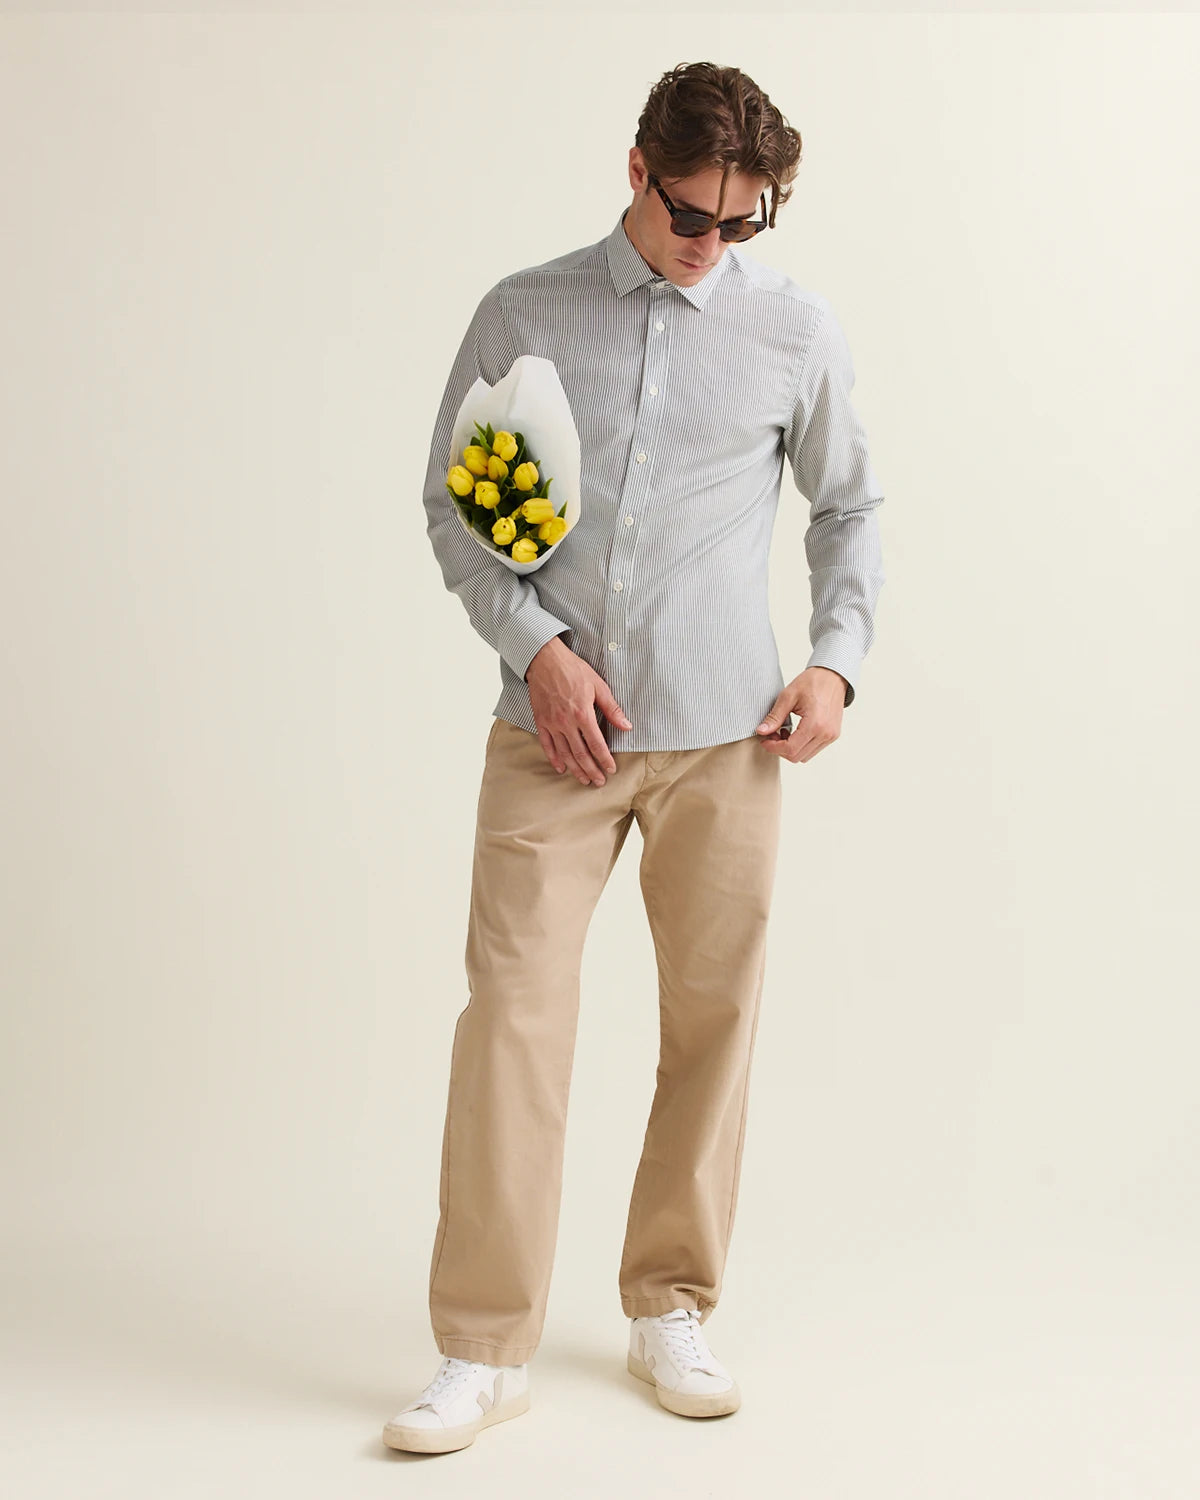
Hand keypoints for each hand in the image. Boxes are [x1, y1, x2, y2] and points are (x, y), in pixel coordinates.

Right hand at [525, 637, 631, 786]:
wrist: (544, 660)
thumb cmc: (573, 670)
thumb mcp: (598, 685)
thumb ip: (612, 708)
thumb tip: (627, 726)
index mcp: (583, 713)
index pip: (596, 744)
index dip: (604, 759)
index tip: (611, 769)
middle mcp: (566, 722)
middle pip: (580, 753)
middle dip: (591, 770)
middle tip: (599, 782)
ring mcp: (551, 723)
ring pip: (564, 753)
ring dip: (575, 769)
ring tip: (584, 780)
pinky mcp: (540, 721)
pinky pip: (547, 745)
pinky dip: (554, 759)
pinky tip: (561, 768)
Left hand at [755, 667, 846, 763]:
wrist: (832, 676)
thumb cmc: (812, 682)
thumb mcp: (788, 696)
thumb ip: (774, 717)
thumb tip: (761, 731)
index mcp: (815, 724)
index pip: (790, 749)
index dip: (773, 748)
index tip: (765, 740)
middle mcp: (826, 734)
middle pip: (797, 757)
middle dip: (780, 749)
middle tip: (772, 734)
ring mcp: (831, 736)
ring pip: (805, 756)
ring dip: (791, 749)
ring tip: (784, 732)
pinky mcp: (833, 735)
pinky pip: (813, 750)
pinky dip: (801, 746)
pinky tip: (795, 732)